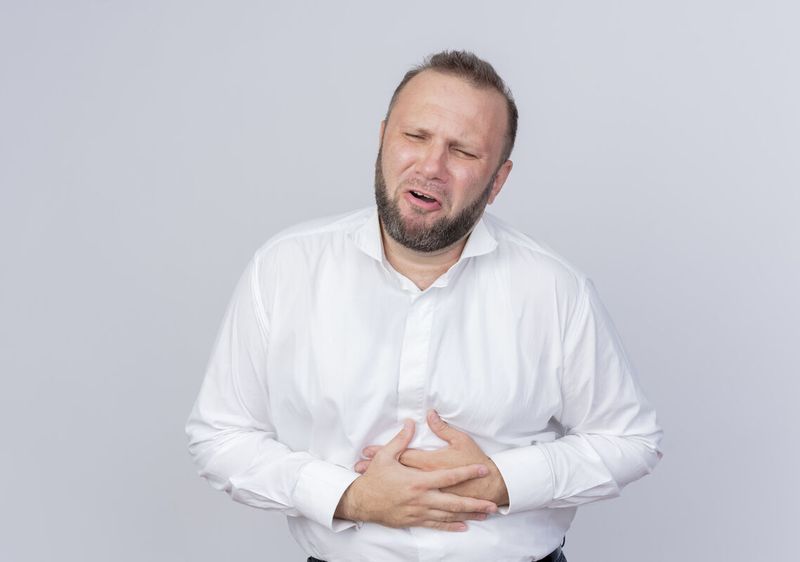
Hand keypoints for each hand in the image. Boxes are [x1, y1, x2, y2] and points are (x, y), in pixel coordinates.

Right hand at [335, 419, 497, 531]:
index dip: (467, 472)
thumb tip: (411, 423)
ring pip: (449, 515)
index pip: (449, 476)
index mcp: (418, 481)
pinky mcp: (414, 520)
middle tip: (493, 504)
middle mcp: (422, 498)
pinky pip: (436, 524)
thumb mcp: (385, 456)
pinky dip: (451, 526)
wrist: (361, 503)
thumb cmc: (374, 479)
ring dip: (468, 515)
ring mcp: (419, 511)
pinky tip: (463, 525)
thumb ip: (402, 440)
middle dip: (475, 504)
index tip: (483, 469)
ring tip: (485, 514)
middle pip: (454, 502)